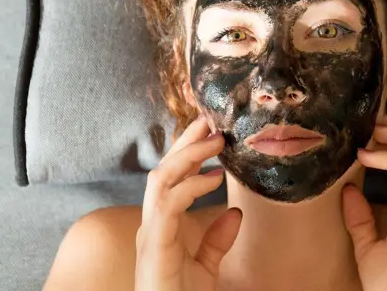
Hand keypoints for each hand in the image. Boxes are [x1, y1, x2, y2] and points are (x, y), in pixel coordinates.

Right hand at [135, 116, 242, 290]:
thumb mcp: (206, 265)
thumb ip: (217, 239)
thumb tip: (235, 211)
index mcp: (162, 223)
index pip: (172, 177)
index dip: (189, 153)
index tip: (212, 133)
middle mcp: (152, 222)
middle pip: (164, 169)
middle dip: (186, 142)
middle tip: (210, 120)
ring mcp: (150, 231)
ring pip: (161, 178)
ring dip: (188, 155)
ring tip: (215, 141)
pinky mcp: (155, 243)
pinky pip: (168, 203)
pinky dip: (190, 186)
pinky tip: (213, 178)